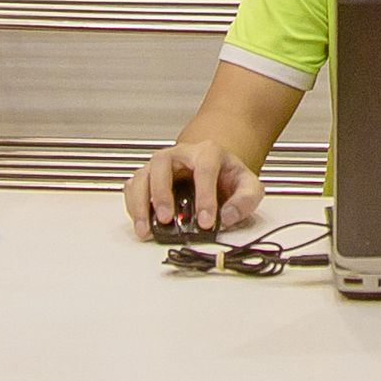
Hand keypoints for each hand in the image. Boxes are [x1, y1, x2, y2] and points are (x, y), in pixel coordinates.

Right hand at [123, 139, 262, 239]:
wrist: (216, 172)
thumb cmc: (228, 178)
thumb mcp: (248, 186)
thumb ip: (246, 199)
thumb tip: (229, 216)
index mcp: (208, 152)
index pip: (204, 169)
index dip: (205, 196)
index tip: (206, 221)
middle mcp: (180, 154)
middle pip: (163, 163)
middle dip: (162, 193)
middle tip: (167, 219)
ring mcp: (162, 165)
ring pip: (143, 175)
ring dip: (141, 202)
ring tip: (147, 228)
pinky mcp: (149, 178)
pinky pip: (133, 187)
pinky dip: (133, 205)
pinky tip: (141, 223)